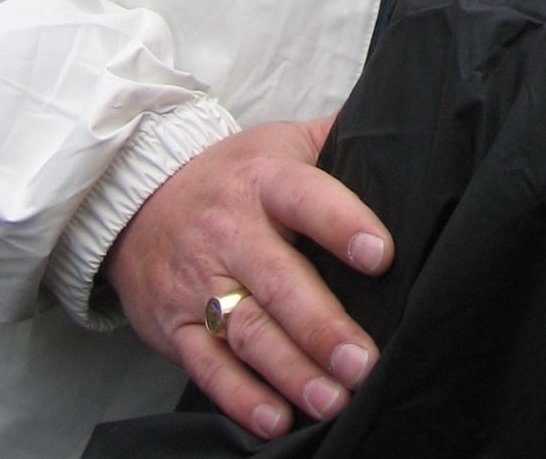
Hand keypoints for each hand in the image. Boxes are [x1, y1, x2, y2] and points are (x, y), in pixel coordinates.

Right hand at [104, 116, 392, 439]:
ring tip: (335, 399)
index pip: (307, 199)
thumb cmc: (235, 174)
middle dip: (322, 327)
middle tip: (363, 361)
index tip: (381, 256)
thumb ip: (340, 138)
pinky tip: (277, 419)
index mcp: (265, 181)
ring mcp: (199, 282)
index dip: (343, 225)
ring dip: (292, 372)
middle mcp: (230, 232)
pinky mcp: (176, 326)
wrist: (139, 200)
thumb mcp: (284, 142)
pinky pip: (209, 367)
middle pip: (278, 282)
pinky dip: (242, 397)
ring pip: (247, 331)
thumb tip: (405, 126)